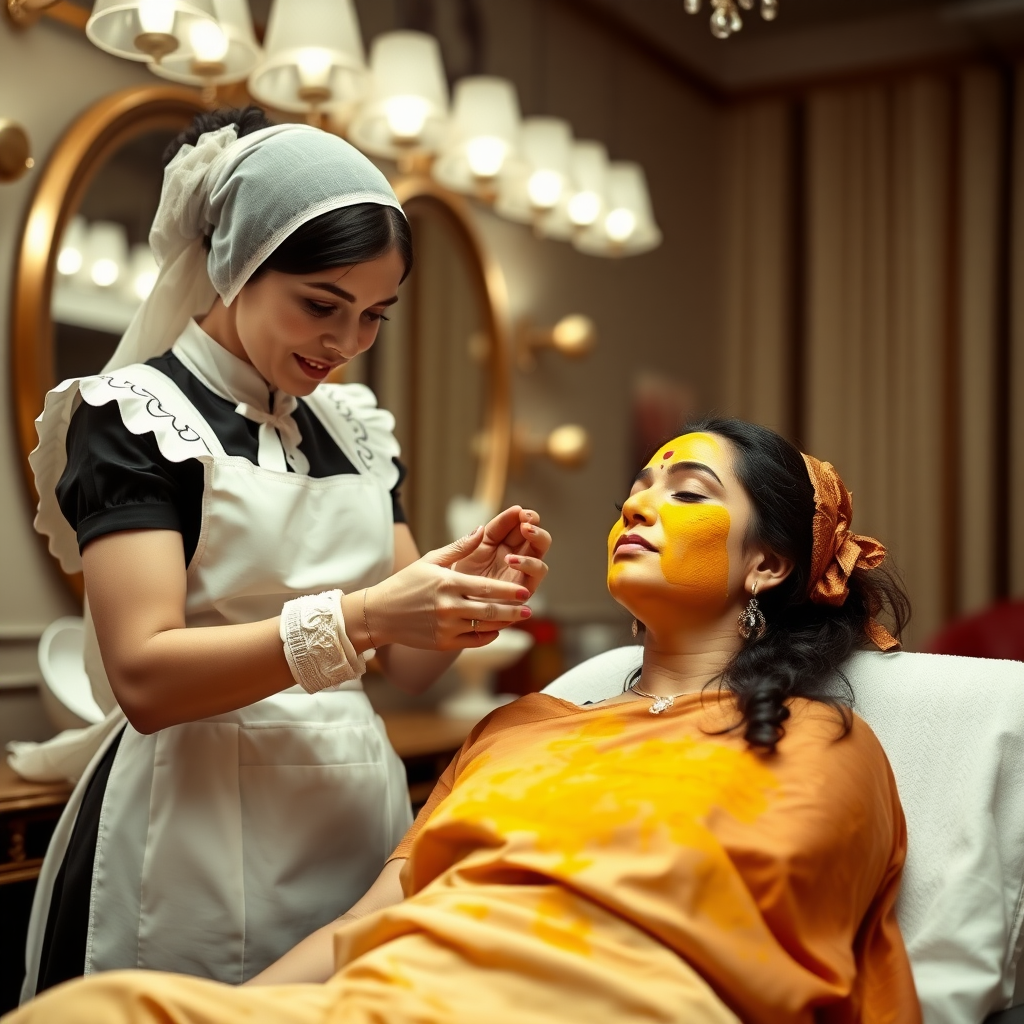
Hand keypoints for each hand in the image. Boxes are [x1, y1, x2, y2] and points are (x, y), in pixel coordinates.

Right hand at [361, 528, 532, 650]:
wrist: (380, 613)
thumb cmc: (406, 583)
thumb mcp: (430, 560)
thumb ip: (459, 547)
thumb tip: (482, 529)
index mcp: (447, 583)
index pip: (486, 588)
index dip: (508, 591)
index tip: (525, 591)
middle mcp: (448, 606)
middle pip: (489, 610)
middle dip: (513, 611)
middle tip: (530, 609)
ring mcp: (446, 627)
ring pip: (483, 627)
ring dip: (503, 624)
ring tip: (519, 619)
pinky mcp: (443, 643)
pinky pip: (473, 641)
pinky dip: (487, 636)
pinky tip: (496, 630)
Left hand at [452, 506, 550, 597]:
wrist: (450, 607)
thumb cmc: (454, 580)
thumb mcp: (461, 554)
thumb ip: (474, 539)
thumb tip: (483, 526)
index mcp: (498, 543)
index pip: (513, 525)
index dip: (518, 516)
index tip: (518, 511)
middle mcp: (514, 556)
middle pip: (533, 536)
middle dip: (533, 525)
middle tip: (527, 520)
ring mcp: (521, 573)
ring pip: (540, 552)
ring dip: (536, 539)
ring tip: (525, 532)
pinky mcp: (524, 590)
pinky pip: (536, 574)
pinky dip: (528, 564)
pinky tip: (512, 559)